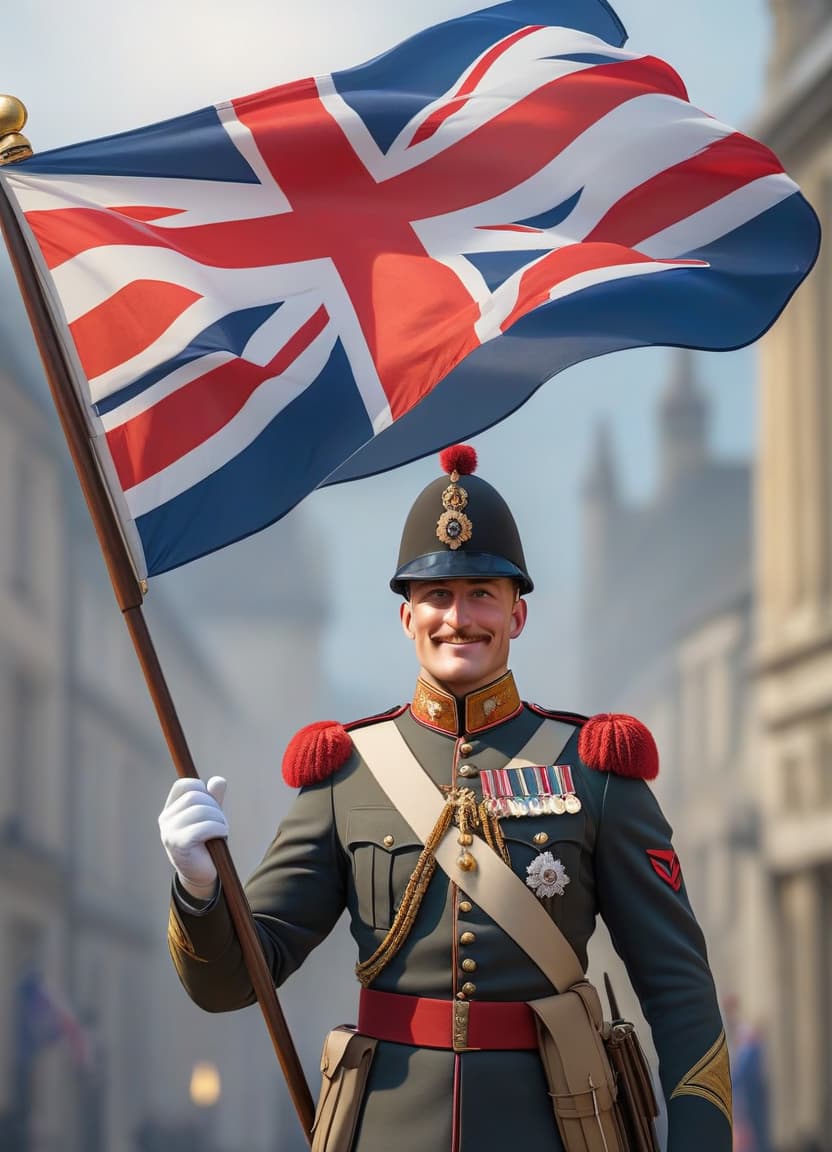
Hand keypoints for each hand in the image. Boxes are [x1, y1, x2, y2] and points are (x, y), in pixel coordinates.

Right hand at [159, 776, 228, 899]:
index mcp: (171, 809)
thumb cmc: (207, 842)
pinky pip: (203, 827)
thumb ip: (214, 798)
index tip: (211, 807)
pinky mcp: (178, 844)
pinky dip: (218, 829)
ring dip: (219, 819)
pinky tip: (220, 837)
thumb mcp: (212, 816)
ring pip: (200, 810)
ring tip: (221, 831)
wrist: (203, 874)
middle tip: (220, 823)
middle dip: (215, 807)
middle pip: (195, 796)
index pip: (185, 785)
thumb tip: (218, 780)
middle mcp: (166, 819)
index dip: (203, 790)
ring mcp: (169, 831)